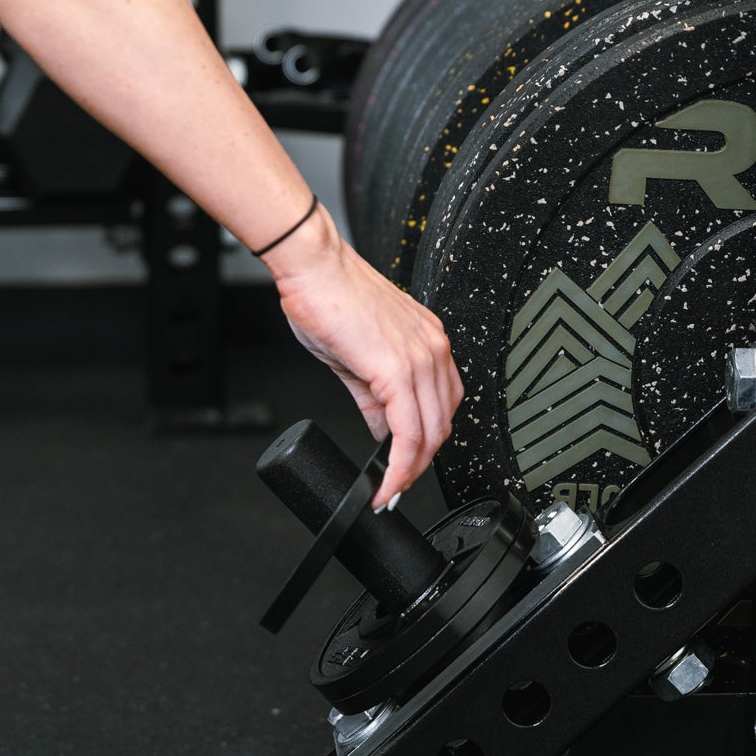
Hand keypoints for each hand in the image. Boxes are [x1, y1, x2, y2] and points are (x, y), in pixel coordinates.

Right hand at [268, 208, 464, 510]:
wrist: (314, 267)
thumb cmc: (329, 295)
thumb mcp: (356, 355)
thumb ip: (372, 397)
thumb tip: (381, 428)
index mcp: (428, 342)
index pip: (441, 405)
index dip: (426, 442)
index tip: (406, 465)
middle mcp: (432, 348)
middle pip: (442, 424)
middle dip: (419, 463)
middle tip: (396, 485)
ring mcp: (419, 358)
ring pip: (429, 432)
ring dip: (410, 468)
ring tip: (390, 488)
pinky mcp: (397, 369)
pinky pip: (408, 430)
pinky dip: (399, 463)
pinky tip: (386, 479)